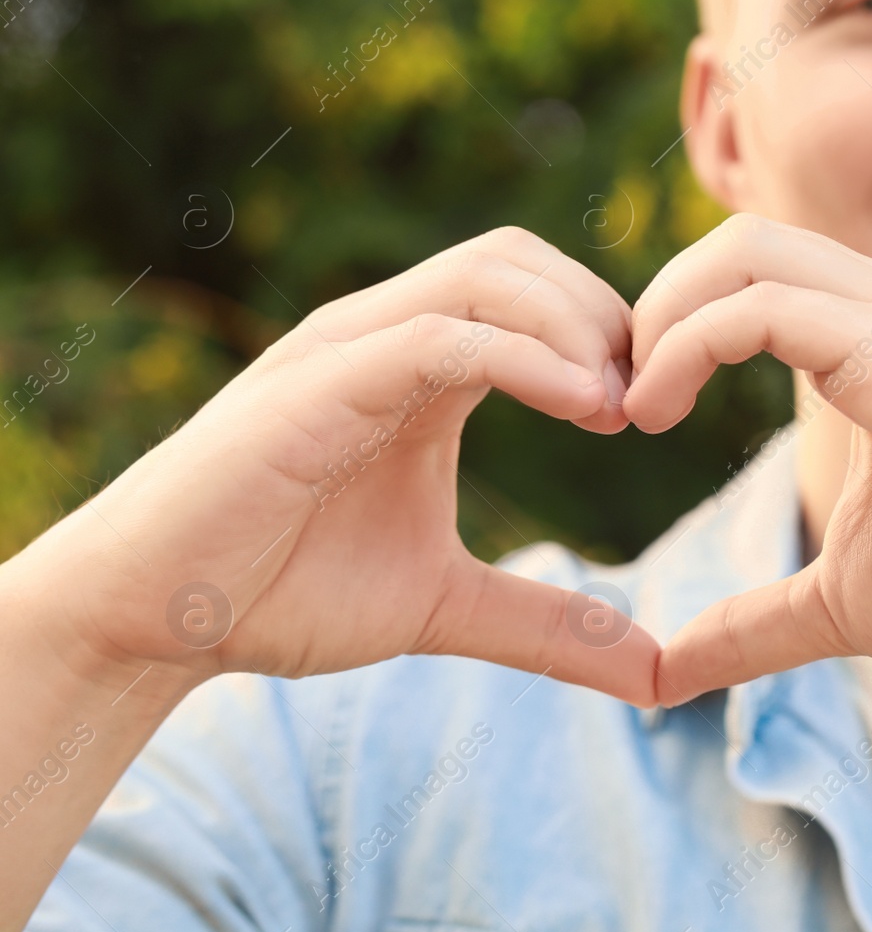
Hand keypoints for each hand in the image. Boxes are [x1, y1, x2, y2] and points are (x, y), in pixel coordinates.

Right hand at [31, 227, 658, 705]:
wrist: (156, 619)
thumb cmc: (283, 591)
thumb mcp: (446, 605)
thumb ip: (547, 624)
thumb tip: (654, 674)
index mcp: (420, 365)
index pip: (535, 291)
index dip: (610, 336)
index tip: (656, 413)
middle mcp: (386, 336)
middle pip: (520, 258)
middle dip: (603, 315)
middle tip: (649, 403)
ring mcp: (349, 349)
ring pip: (487, 276)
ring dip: (574, 327)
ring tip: (620, 408)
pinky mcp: (317, 384)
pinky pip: (439, 336)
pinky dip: (525, 356)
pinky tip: (584, 408)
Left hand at [626, 215, 871, 704]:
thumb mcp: (841, 602)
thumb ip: (755, 623)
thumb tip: (666, 674)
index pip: (754, 278)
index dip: (673, 328)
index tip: (628, 410)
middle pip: (738, 242)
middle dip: (654, 307)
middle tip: (614, 401)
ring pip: (742, 251)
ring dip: (660, 318)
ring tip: (629, 406)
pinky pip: (759, 306)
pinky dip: (685, 344)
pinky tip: (652, 408)